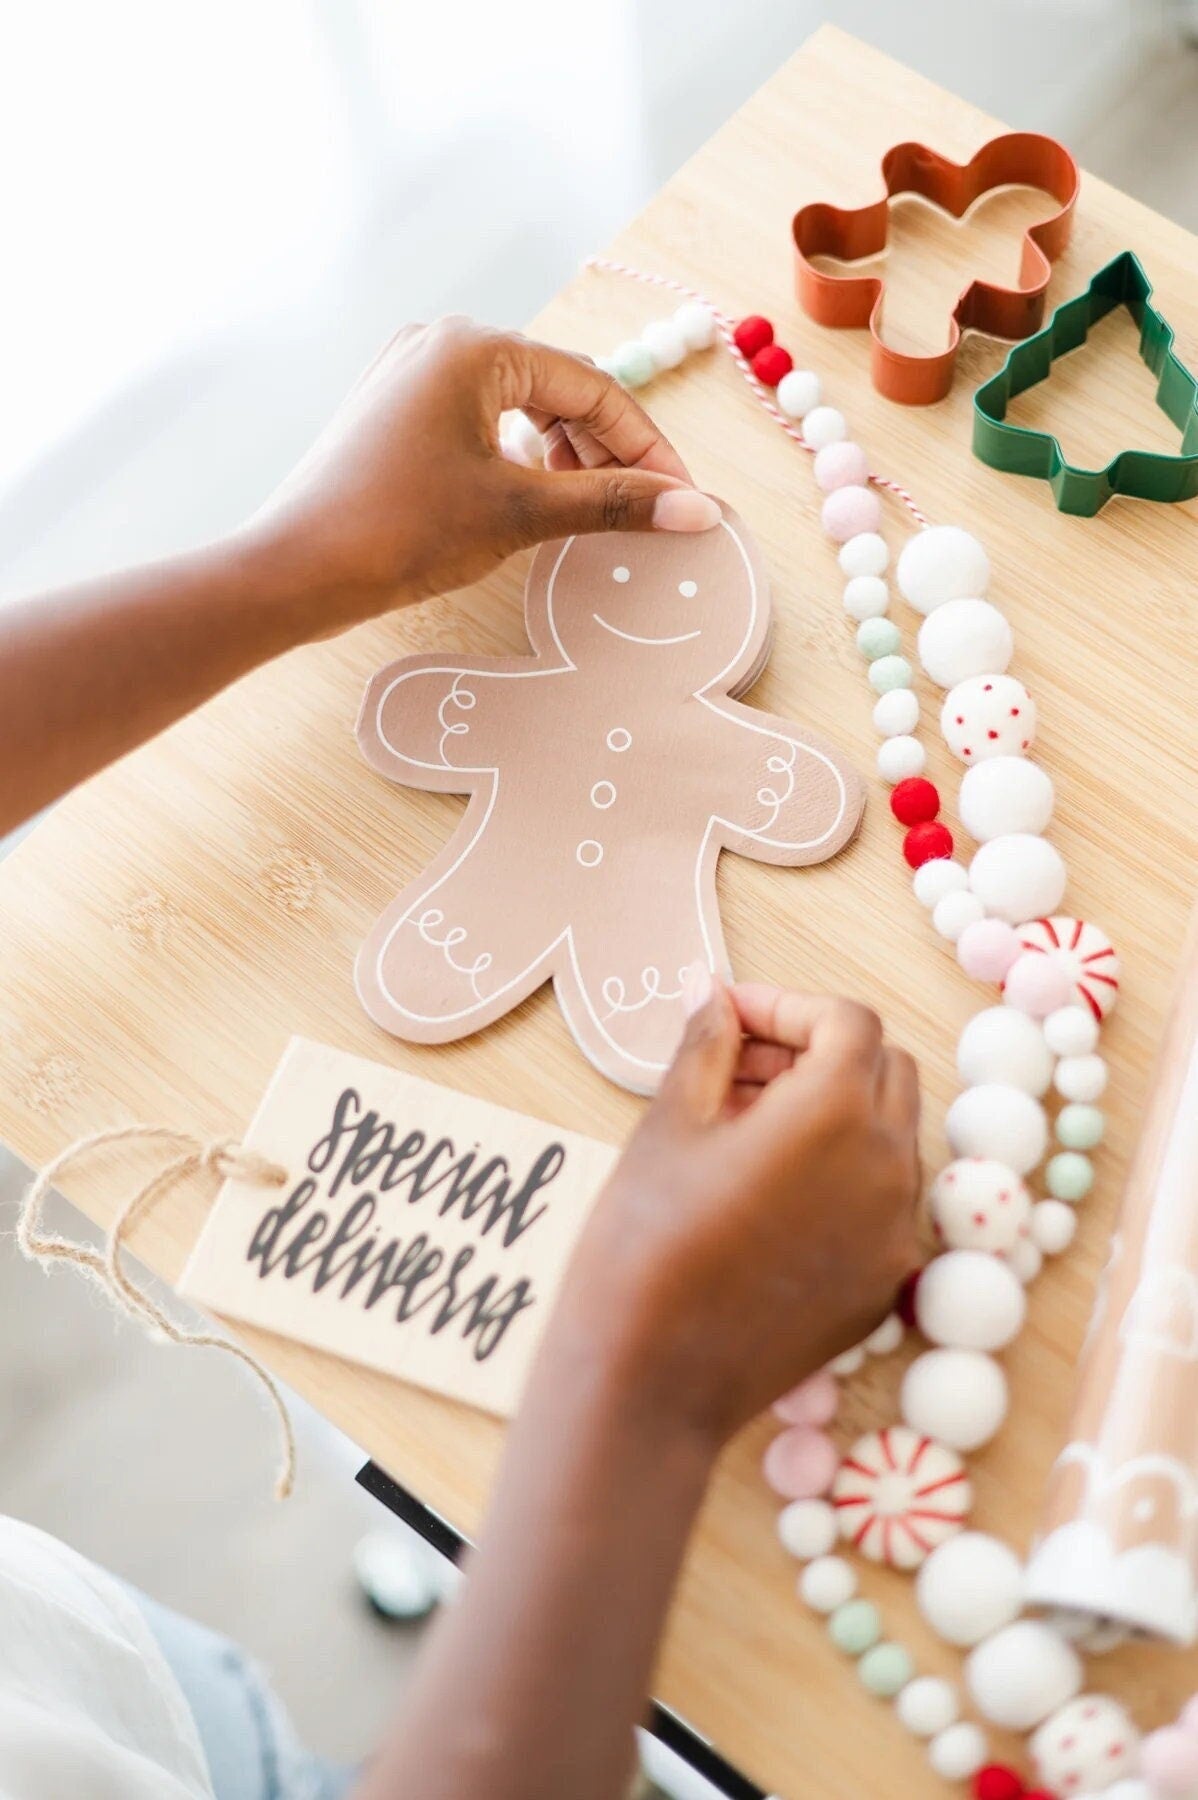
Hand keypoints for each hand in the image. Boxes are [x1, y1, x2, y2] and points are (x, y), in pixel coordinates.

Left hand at [247, 317, 719, 633]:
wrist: (295, 570)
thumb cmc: (398, 532)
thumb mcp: (520, 514)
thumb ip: (612, 502)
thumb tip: (694, 509)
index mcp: (477, 347)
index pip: (594, 388)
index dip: (647, 447)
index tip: (682, 497)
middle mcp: (443, 342)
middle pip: (559, 388)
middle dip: (608, 450)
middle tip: (646, 509)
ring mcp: (413, 372)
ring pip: (521, 404)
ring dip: (567, 453)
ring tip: (593, 507)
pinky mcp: (395, 408)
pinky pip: (481, 418)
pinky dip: (520, 454)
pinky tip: (535, 495)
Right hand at [560, 977, 920, 1446]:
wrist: (649, 1380)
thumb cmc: (645, 1244)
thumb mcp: (670, 1125)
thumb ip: (707, 1044)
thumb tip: (713, 993)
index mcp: (837, 1113)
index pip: (846, 1022)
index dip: (786, 1005)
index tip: (729, 1016)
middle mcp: (888, 1167)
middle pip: (883, 1070)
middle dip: (816, 1051)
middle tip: (737, 1067)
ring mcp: (894, 1233)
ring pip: (888, 1135)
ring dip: (832, 1110)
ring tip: (742, 1129)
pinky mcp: (883, 1284)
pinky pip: (882, 1201)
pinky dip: (840, 1174)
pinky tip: (766, 1192)